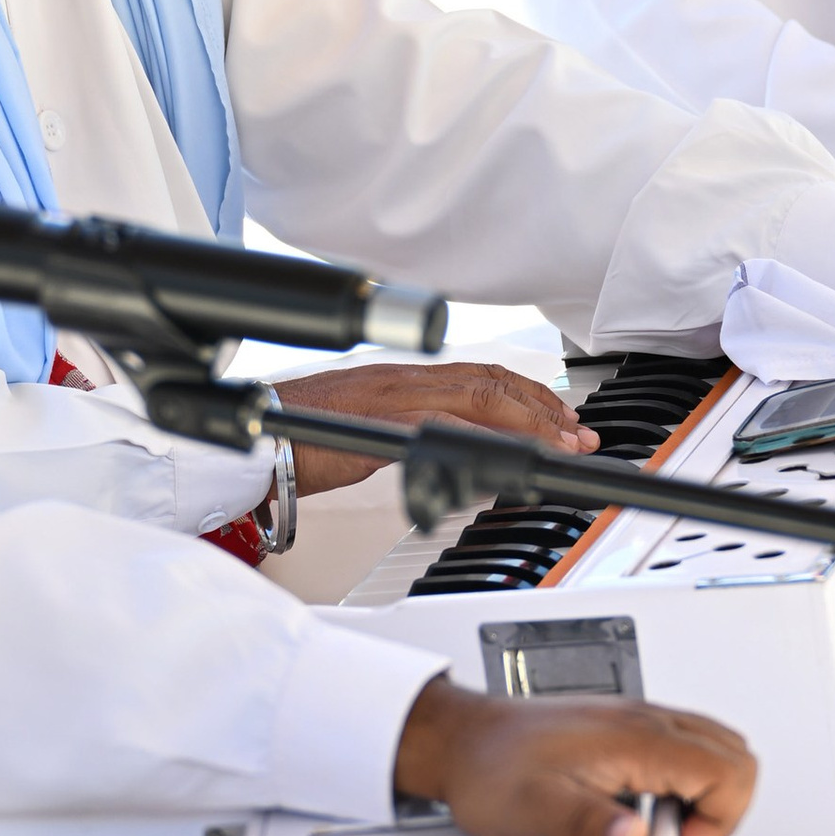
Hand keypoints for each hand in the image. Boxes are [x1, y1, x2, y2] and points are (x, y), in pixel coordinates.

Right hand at [275, 360, 596, 498]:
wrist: (257, 434)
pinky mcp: (382, 427)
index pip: (482, 374)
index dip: (529, 394)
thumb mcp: (371, 428)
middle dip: (543, 410)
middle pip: (492, 383)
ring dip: (526, 425)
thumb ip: (411, 430)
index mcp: (405, 376)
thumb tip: (451, 452)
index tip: (560, 418)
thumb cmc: (302, 435)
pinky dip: (482, 444)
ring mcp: (396, 399)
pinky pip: (442, 430)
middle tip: (576, 436)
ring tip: (558, 449)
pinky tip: (507, 461)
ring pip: (477, 400)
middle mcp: (406, 378)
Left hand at [393, 676, 755, 835]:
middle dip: (725, 809)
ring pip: (716, 747)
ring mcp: (638, 721)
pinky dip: (687, 781)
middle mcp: (645, 722)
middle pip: (735, 755)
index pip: (728, 772)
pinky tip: (648, 807)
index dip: (720, 821)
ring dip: (710, 793)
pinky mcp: (626, 728)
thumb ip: (591, 827)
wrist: (460, 741)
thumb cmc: (490, 770)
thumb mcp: (537, 811)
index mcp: (637, 740)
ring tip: (668, 827)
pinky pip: (686, 746)